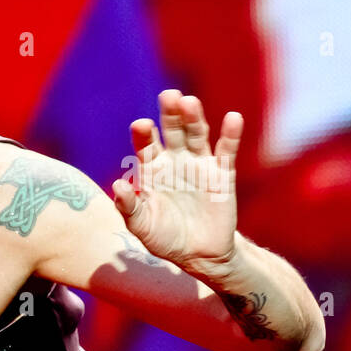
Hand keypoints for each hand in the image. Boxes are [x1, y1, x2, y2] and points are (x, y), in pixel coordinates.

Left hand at [111, 89, 241, 269]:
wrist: (197, 254)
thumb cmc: (163, 237)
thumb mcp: (141, 226)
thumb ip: (129, 206)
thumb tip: (118, 185)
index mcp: (152, 170)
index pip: (146, 145)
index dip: (143, 134)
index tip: (141, 125)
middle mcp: (175, 161)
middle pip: (173, 131)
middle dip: (170, 114)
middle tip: (168, 95)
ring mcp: (200, 164)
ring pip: (197, 135)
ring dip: (194, 118)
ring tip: (190, 103)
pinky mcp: (223, 174)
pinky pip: (227, 151)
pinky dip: (231, 135)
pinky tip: (232, 118)